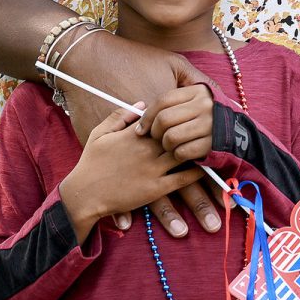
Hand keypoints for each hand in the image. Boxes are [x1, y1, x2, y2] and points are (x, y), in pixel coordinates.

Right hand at [59, 108, 203, 243]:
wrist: (84, 194)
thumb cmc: (91, 163)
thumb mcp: (100, 133)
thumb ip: (120, 116)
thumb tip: (143, 104)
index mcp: (135, 135)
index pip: (164, 119)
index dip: (179, 115)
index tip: (192, 111)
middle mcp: (147, 149)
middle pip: (178, 134)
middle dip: (194, 129)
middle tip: (212, 124)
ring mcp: (153, 168)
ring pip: (184, 154)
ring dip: (199, 149)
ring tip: (214, 143)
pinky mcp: (156, 188)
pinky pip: (183, 177)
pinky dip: (197, 171)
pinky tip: (206, 166)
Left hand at [141, 83, 215, 162]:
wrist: (239, 134)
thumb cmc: (207, 117)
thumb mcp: (195, 101)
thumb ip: (172, 104)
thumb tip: (140, 116)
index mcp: (198, 91)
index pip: (163, 100)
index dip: (148, 116)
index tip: (142, 128)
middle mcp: (205, 105)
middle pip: (164, 119)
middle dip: (155, 132)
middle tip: (157, 138)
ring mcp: (210, 125)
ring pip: (171, 137)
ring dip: (166, 145)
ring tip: (170, 145)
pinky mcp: (212, 144)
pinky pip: (182, 152)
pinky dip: (178, 155)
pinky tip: (182, 152)